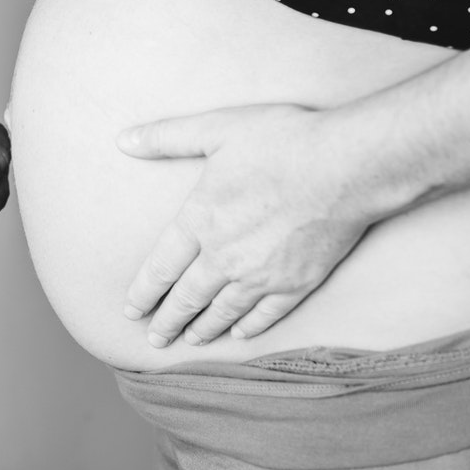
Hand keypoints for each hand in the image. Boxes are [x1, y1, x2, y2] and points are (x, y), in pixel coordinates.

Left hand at [117, 104, 375, 345]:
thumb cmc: (281, 141)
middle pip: (187, 298)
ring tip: (189, 341)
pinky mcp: (297, 283)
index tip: (130, 310)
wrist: (346, 166)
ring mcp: (262, 274)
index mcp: (200, 220)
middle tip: (154, 339)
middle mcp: (225, 256)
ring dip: (203, 329)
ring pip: (223, 311)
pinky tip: (239, 334)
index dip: (143, 292)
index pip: (161, 268)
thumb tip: (123, 140)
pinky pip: (266, 314)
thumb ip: (167, 136)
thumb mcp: (216, 128)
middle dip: (167, 321)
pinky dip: (249, 327)